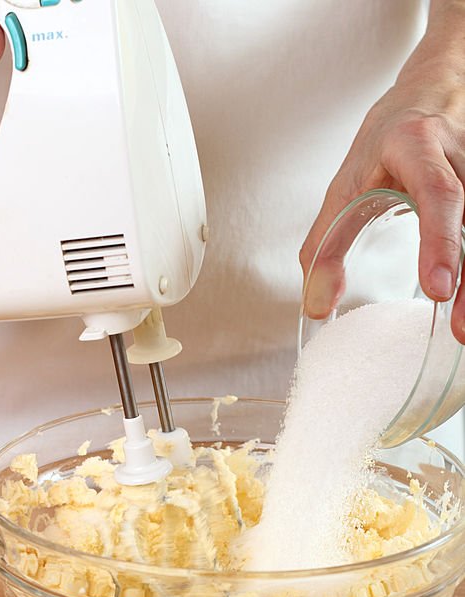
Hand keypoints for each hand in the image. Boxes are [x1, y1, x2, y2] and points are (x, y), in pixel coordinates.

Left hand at [300, 7, 464, 343]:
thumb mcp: (344, 187)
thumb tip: (316, 307)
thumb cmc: (384, 145)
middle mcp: (459, 155)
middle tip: (460, 329)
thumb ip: (325, 247)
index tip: (437, 287)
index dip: (439, 240)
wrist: (429, 95)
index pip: (437, 193)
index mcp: (416, 145)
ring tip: (462, 330)